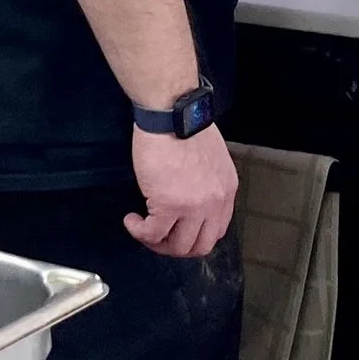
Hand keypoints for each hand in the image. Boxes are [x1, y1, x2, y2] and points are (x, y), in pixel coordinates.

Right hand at [127, 122, 238, 257]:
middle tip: (158, 236)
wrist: (172, 112)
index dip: (194, 235)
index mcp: (226, 189)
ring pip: (177, 247)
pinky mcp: (169, 205)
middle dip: (176, 246)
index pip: (216, 230)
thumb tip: (191, 194)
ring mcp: (194, 207)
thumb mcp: (210, 157)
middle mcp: (215, 202)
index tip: (176, 229)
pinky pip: (152, 234)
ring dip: (157, 243)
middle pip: (199, 246)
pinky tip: (132, 220)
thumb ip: (206, 181)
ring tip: (143, 229)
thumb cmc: (185, 125)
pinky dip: (139, 231)